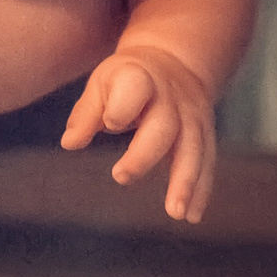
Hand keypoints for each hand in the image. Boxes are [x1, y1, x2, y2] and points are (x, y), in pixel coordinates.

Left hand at [62, 44, 217, 222]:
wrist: (174, 60)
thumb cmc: (127, 79)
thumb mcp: (103, 83)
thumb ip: (86, 114)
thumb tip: (70, 143)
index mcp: (140, 78)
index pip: (136, 88)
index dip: (123, 106)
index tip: (110, 124)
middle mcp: (171, 98)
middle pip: (164, 126)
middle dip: (145, 154)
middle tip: (120, 177)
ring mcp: (193, 116)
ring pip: (194, 148)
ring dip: (186, 182)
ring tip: (176, 212)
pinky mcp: (205, 133)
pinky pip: (207, 162)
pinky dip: (201, 190)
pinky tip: (191, 216)